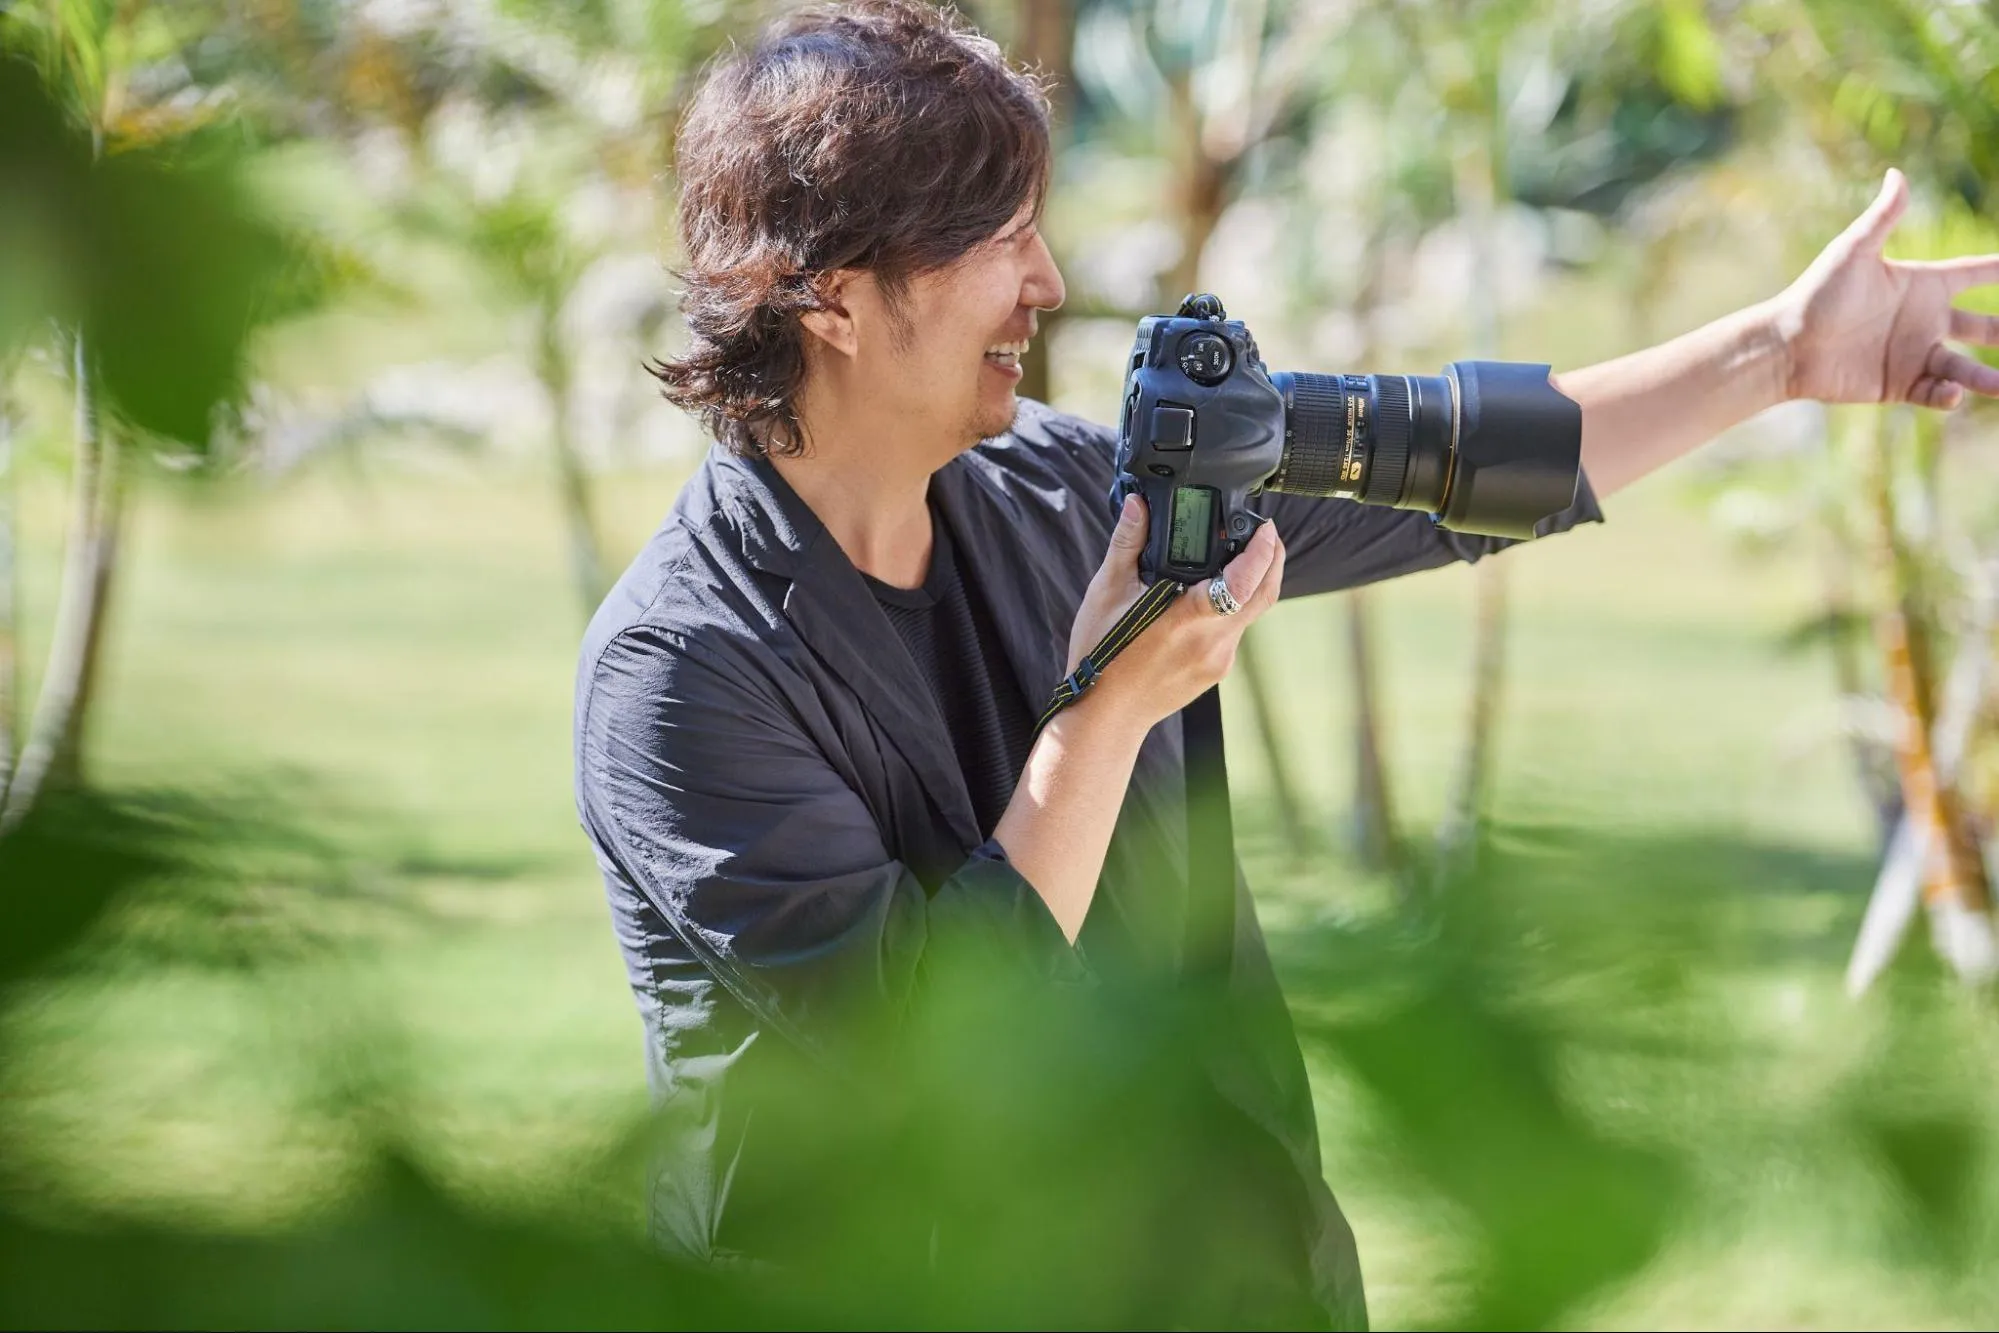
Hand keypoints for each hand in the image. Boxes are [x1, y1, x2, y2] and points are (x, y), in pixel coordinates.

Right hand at [1063, 496, 1285, 733]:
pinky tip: (1211, 596)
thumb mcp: (1107, 593)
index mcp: (1187, 620)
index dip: (1263, 551)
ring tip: (1238, 557)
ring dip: (1252, 583)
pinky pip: (1235, 632)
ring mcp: (1219, 660)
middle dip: (1272, 560)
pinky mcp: (1217, 671)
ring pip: (1251, 613)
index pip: (1243, 582)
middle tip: (1265, 532)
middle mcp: (1212, 643)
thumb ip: (1127, 544)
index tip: (1266, 528)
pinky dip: (1233, 607)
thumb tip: (1137, 505)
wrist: (1107, 715)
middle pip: (1264, 595)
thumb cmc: (1102, 656)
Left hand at [1775, 168, 1998, 409]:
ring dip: (1987, 376)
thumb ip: (1882, 217)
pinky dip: (1947, 396)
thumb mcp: (1853, 252)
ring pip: (1964, 366)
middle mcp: (1924, 320)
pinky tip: (1952, 393)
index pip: (1973, 273)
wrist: (1787, 345)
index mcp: (1921, 285)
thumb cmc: (1817, 295)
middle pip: (1983, 325)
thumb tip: (1898, 173)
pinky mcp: (1898, 384)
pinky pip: (1934, 393)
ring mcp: (1913, 354)